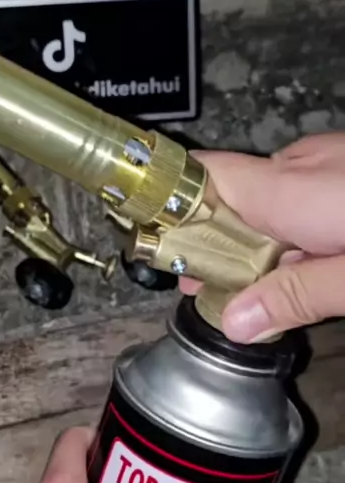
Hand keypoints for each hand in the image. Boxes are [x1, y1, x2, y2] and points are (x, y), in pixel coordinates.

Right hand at [181, 131, 344, 341]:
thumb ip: (298, 297)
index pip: (200, 178)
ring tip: (252, 288)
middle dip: (215, 244)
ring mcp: (329, 161)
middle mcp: (303, 164)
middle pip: (231, 197)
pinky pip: (303, 196)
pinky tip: (302, 262)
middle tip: (206, 290)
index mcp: (292, 187)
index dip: (170, 211)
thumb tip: (236, 322)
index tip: (156, 249)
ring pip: (270, 200)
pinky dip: (292, 230)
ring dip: (257, 242)